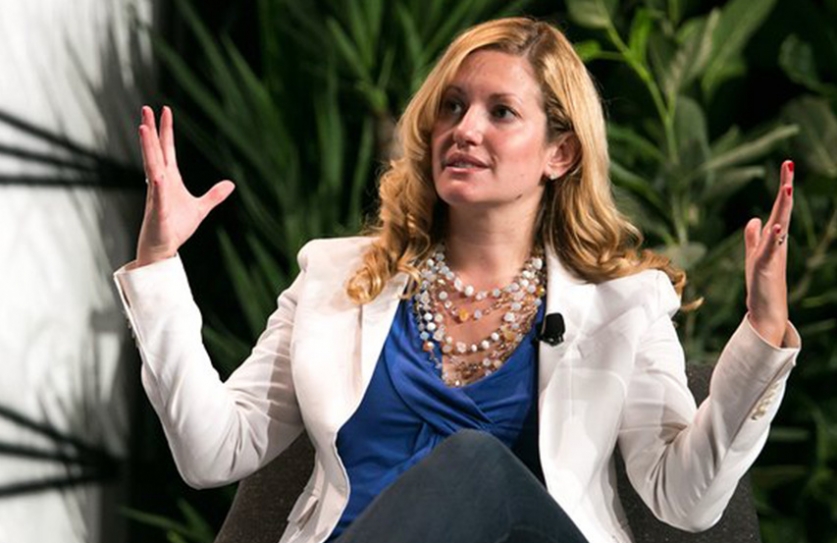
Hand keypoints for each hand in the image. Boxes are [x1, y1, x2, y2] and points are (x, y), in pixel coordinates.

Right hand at [136, 106, 234, 266]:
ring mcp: (156, 196)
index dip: (166, 130)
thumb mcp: (200, 209)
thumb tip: (231, 184)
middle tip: (145, 108)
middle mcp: (160, 183)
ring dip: (147, 149)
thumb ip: (214, 196)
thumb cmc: (176, 228)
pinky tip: (158, 176)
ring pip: (151, 167)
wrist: (163, 249)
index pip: (167, 150)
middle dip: (150, 131)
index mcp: (169, 179)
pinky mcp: (158, 212)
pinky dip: (158, 188)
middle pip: (154, 152)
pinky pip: (158, 198)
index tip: (165, 110)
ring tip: (143, 128)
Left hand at [744, 160, 793, 346]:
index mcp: (775, 238)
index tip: (787, 164)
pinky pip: (769, 250)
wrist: (767, 310)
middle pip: (783, 211)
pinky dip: (772, 237)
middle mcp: (778, 243)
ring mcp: (773, 254)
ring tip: (786, 187)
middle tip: (788, 164)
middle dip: (785, 187)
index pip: (780, 208)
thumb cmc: (762, 283)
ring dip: (783, 208)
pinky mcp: (766, 268)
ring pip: (780, 226)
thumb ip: (753, 237)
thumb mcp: (754, 255)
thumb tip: (754, 219)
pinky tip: (775, 226)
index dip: (783, 186)